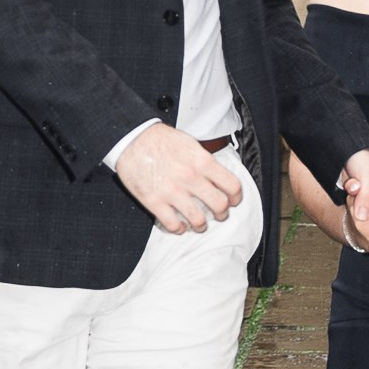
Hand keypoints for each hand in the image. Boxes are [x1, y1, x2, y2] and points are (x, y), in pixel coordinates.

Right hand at [113, 123, 242, 234]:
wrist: (131, 139)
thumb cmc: (159, 139)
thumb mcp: (190, 144)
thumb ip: (205, 161)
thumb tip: (217, 176)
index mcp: (202, 161)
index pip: (232, 185)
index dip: (236, 196)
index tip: (234, 200)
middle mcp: (190, 178)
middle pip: (219, 205)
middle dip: (222, 213)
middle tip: (219, 214)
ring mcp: (172, 191)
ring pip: (198, 220)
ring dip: (202, 225)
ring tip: (200, 225)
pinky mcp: (154, 202)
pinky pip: (173, 225)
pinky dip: (179, 229)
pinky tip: (180, 226)